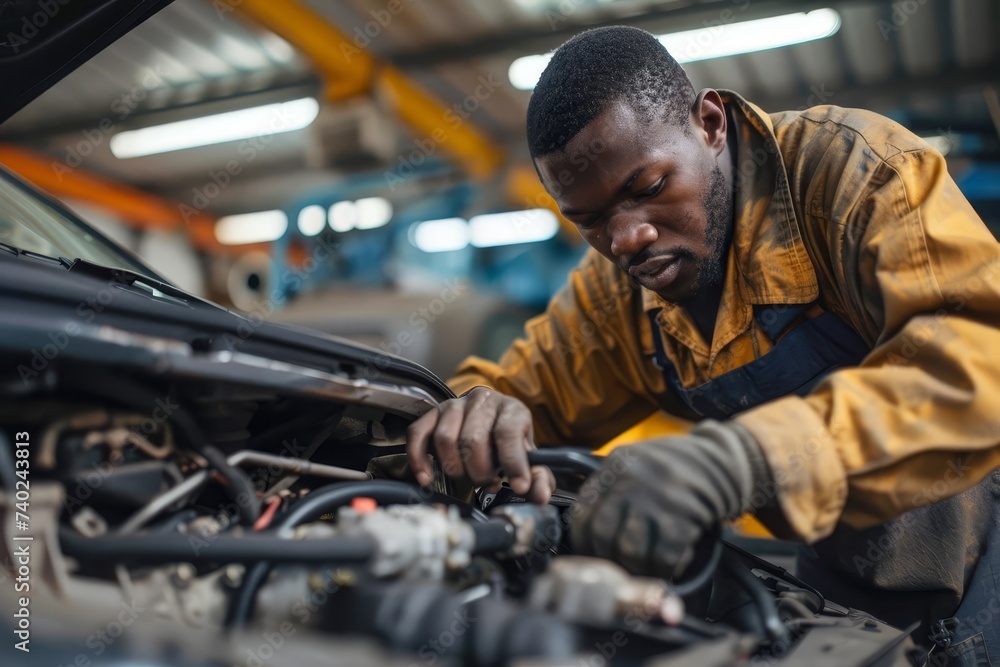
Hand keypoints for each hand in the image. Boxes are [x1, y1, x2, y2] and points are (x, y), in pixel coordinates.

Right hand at [406, 387, 555, 502]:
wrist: (488, 423)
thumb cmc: (507, 443)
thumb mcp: (528, 458)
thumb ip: (538, 477)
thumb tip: (540, 495)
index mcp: (511, 409)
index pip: (508, 432)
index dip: (513, 463)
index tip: (518, 486)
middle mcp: (482, 401)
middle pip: (473, 439)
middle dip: (480, 472)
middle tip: (488, 483)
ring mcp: (453, 405)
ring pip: (445, 439)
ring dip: (455, 469)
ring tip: (467, 477)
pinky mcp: (431, 414)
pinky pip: (417, 435)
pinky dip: (420, 460)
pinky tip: (427, 477)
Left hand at [570, 420, 771, 578]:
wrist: (727, 461)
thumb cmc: (680, 467)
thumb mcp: (638, 462)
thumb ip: (613, 487)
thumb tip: (590, 529)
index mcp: (616, 465)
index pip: (583, 513)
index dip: (585, 542)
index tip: (595, 553)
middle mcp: (630, 480)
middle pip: (602, 534)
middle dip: (610, 558)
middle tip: (623, 566)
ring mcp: (656, 498)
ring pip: (629, 550)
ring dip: (639, 567)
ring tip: (649, 566)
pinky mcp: (682, 517)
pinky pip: (663, 557)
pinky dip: (666, 568)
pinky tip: (674, 562)